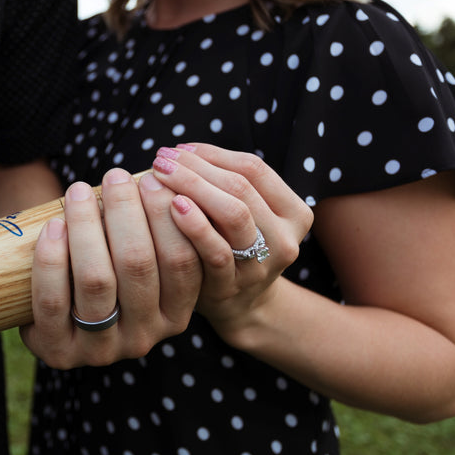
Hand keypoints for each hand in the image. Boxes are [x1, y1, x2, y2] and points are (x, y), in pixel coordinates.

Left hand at [20, 168, 200, 368]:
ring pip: (96, 278)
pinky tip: (53, 226)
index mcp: (174, 315)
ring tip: (79, 191)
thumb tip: (157, 175)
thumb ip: (152, 229)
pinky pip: (54, 300)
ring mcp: (102, 349)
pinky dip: (52, 258)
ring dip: (86, 225)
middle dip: (126, 210)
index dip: (167, 215)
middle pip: (138, 263)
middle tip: (115, 175)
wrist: (52, 317)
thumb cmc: (102, 270)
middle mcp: (144, 338)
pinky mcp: (60, 352)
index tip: (151, 178)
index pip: (182, 261)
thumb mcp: (137, 259)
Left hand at [151, 143, 312, 340]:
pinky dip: (193, 224)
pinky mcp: (233, 286)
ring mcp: (262, 265)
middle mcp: (284, 238)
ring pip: (234, 213)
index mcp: (294, 212)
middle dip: (196, 167)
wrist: (236, 306)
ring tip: (160, 175)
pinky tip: (171, 206)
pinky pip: (215, 251)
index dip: (212, 153)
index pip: (253, 168)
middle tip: (161, 158)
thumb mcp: (240, 215)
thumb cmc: (229, 246)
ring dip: (193, 187)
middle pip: (241, 187)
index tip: (179, 148)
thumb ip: (222, 184)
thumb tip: (179, 151)